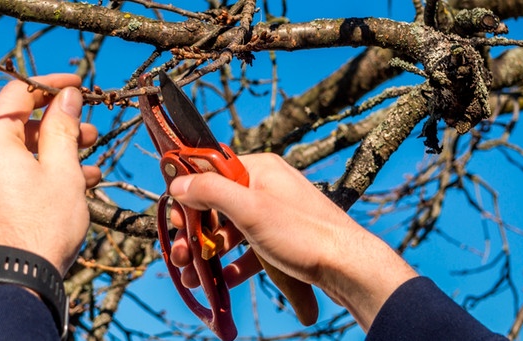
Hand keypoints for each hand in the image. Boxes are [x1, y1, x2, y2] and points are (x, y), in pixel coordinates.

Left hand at [0, 74, 100, 274]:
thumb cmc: (40, 227)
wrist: (10, 285)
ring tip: (87, 167)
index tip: (77, 84)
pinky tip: (63, 187)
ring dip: (49, 156)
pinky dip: (29, 176)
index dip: (52, 85)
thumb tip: (67, 96)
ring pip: (10, 154)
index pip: (19, 93)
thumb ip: (63, 126)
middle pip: (15, 126)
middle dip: (58, 128)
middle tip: (91, 133)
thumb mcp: (63, 171)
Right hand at [169, 153, 417, 330]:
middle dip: (195, 232)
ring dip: (210, 252)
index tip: (174, 220)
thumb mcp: (250, 210)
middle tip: (179, 256)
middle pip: (218, 204)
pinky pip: (250, 246)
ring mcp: (274, 212)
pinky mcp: (282, 236)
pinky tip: (224, 280)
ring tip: (192, 276)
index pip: (211, 171)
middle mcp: (266, 186)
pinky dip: (235, 262)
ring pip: (232, 228)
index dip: (188, 195)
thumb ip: (210, 191)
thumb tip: (178, 181)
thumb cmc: (303, 233)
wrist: (349, 267)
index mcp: (259, 169)